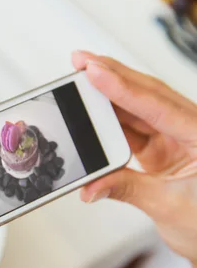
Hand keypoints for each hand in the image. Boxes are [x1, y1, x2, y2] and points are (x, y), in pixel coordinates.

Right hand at [72, 51, 196, 267]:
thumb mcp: (168, 206)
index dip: (123, 88)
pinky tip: (93, 108)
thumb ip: (127, 189)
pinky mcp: (163, 147)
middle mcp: (191, 130)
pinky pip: (134, 127)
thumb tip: (90, 186)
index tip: (95, 71)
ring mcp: (176, 137)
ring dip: (109, 95)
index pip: (158, 106)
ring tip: (81, 79)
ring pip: (139, 107)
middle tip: (82, 61)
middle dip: (114, 75)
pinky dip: (111, 119)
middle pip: (149, 95)